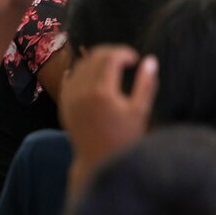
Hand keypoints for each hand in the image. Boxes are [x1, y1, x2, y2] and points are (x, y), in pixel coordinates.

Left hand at [60, 46, 157, 170]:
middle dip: (112, 53)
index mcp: (102, 91)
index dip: (125, 53)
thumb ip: (146, 84)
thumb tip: (150, 60)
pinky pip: (69, 78)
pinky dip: (80, 72)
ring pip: (81, 65)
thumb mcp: (140, 111)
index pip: (111, 57)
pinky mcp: (65, 104)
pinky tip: (91, 75)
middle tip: (126, 61)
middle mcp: (82, 91)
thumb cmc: (123, 138)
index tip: (136, 60)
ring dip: (96, 61)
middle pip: (95, 56)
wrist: (97, 161)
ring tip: (112, 68)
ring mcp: (71, 98)